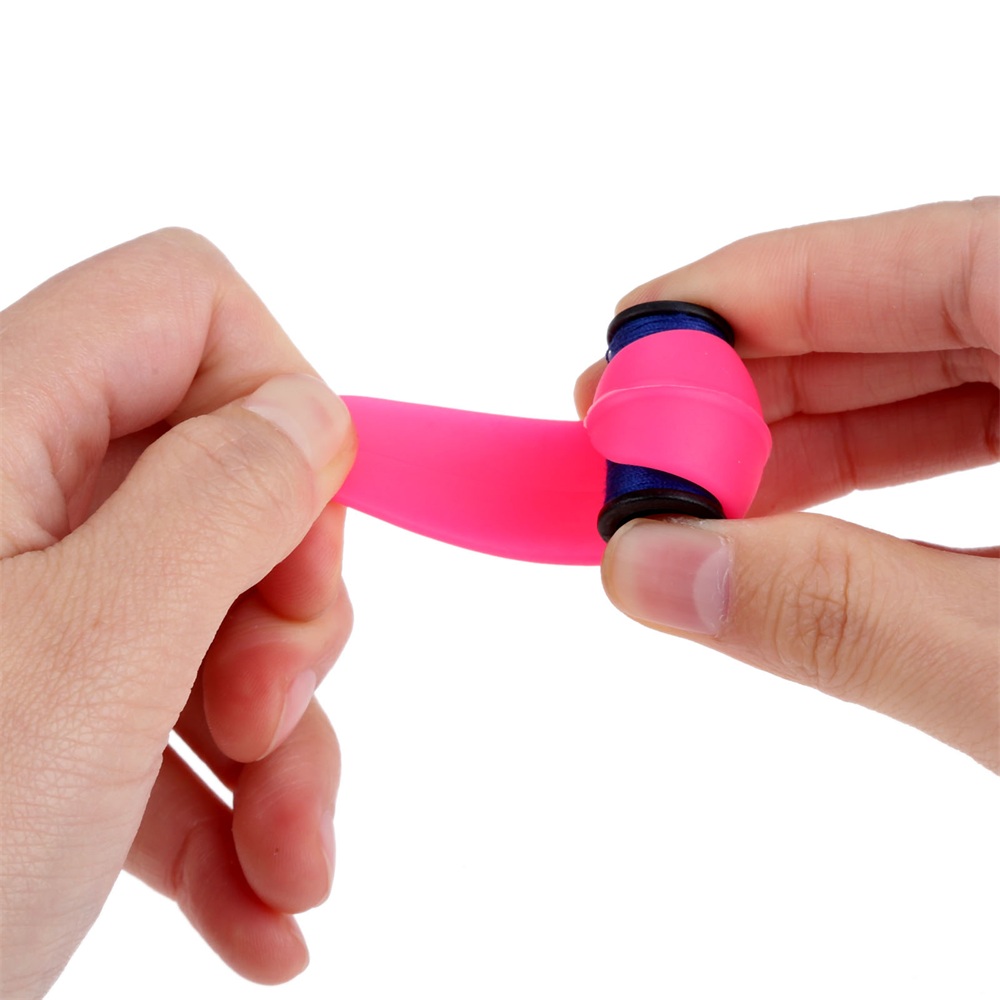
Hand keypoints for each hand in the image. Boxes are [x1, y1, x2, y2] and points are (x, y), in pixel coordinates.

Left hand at [0, 230, 355, 994]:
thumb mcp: (92, 658)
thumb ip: (222, 497)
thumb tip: (308, 419)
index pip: (184, 306)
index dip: (276, 397)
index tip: (300, 533)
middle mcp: (0, 507)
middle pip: (221, 479)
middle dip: (289, 612)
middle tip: (270, 717)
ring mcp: (21, 620)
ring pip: (217, 619)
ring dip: (285, 747)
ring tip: (291, 865)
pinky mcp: (33, 722)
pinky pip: (171, 726)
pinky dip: (234, 815)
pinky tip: (262, 914)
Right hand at [577, 199, 998, 770]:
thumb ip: (846, 613)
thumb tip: (651, 568)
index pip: (909, 260)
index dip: (745, 299)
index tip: (625, 354)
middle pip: (914, 308)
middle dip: (758, 379)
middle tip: (634, 439)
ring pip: (946, 368)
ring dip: (806, 430)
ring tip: (693, 488)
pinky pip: (985, 422)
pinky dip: (883, 465)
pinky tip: (797, 513)